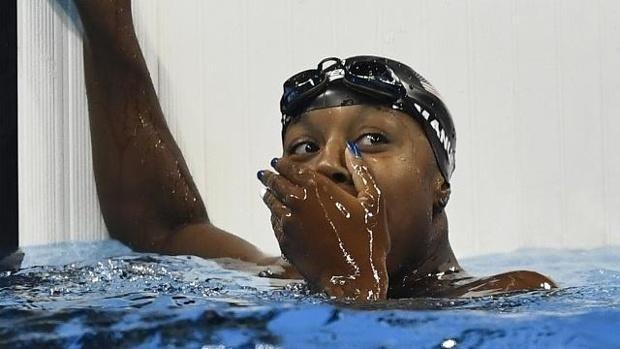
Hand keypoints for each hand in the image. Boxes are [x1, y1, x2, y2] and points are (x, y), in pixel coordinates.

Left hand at [258, 143, 389, 300]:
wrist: (353, 279)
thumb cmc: (369, 241)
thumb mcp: (373, 202)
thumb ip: (361, 172)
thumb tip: (351, 148)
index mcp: (318, 188)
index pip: (292, 168)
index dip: (283, 163)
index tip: (278, 160)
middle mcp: (298, 203)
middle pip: (276, 183)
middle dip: (270, 176)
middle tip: (264, 172)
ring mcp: (289, 224)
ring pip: (271, 203)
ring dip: (268, 194)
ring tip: (266, 190)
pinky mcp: (285, 243)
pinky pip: (274, 223)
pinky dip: (272, 215)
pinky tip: (275, 214)